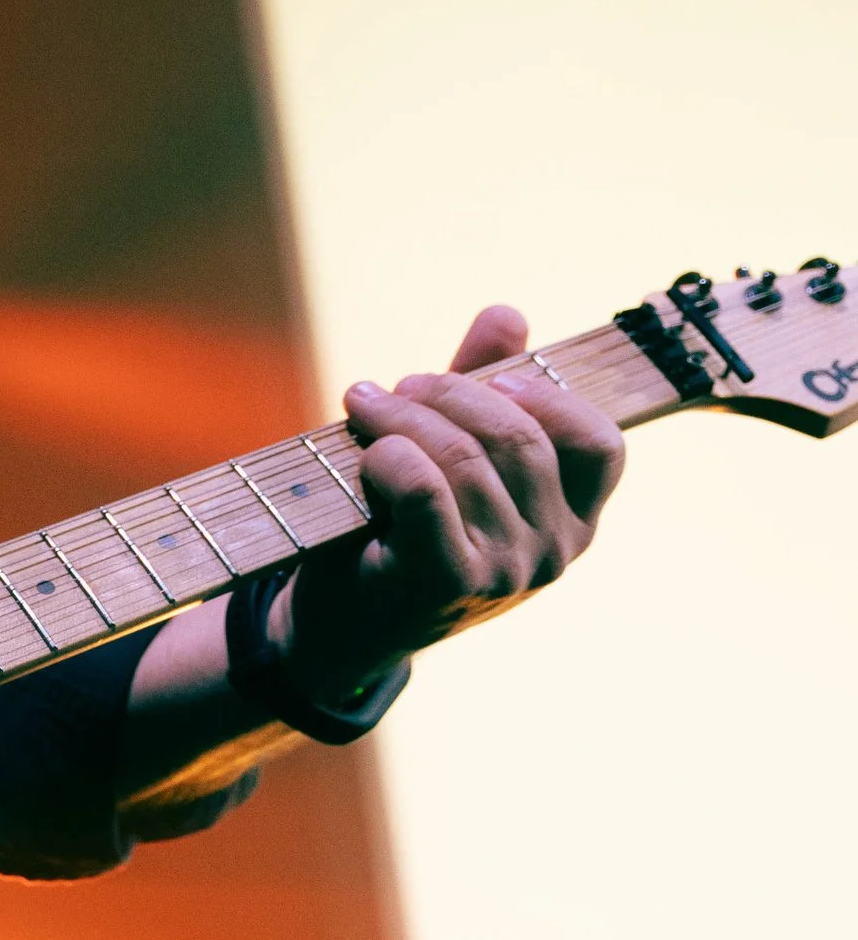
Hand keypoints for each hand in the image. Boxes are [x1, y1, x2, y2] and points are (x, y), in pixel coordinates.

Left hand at [285, 302, 626, 705]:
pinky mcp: (449, 583)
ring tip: (364, 404)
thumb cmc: (401, 529)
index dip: (546, 396)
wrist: (340, 625)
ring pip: (464, 458)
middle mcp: (555, 551)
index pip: (599, 444)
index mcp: (574, 519)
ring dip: (403, 415)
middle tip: (398, 386)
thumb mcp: (450, 454)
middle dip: (451, 392)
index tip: (491, 380)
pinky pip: (427, 489)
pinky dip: (389, 455)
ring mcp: (507, 571)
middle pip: (519, 436)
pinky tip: (364, 453)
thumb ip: (483, 387)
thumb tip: (507, 313)